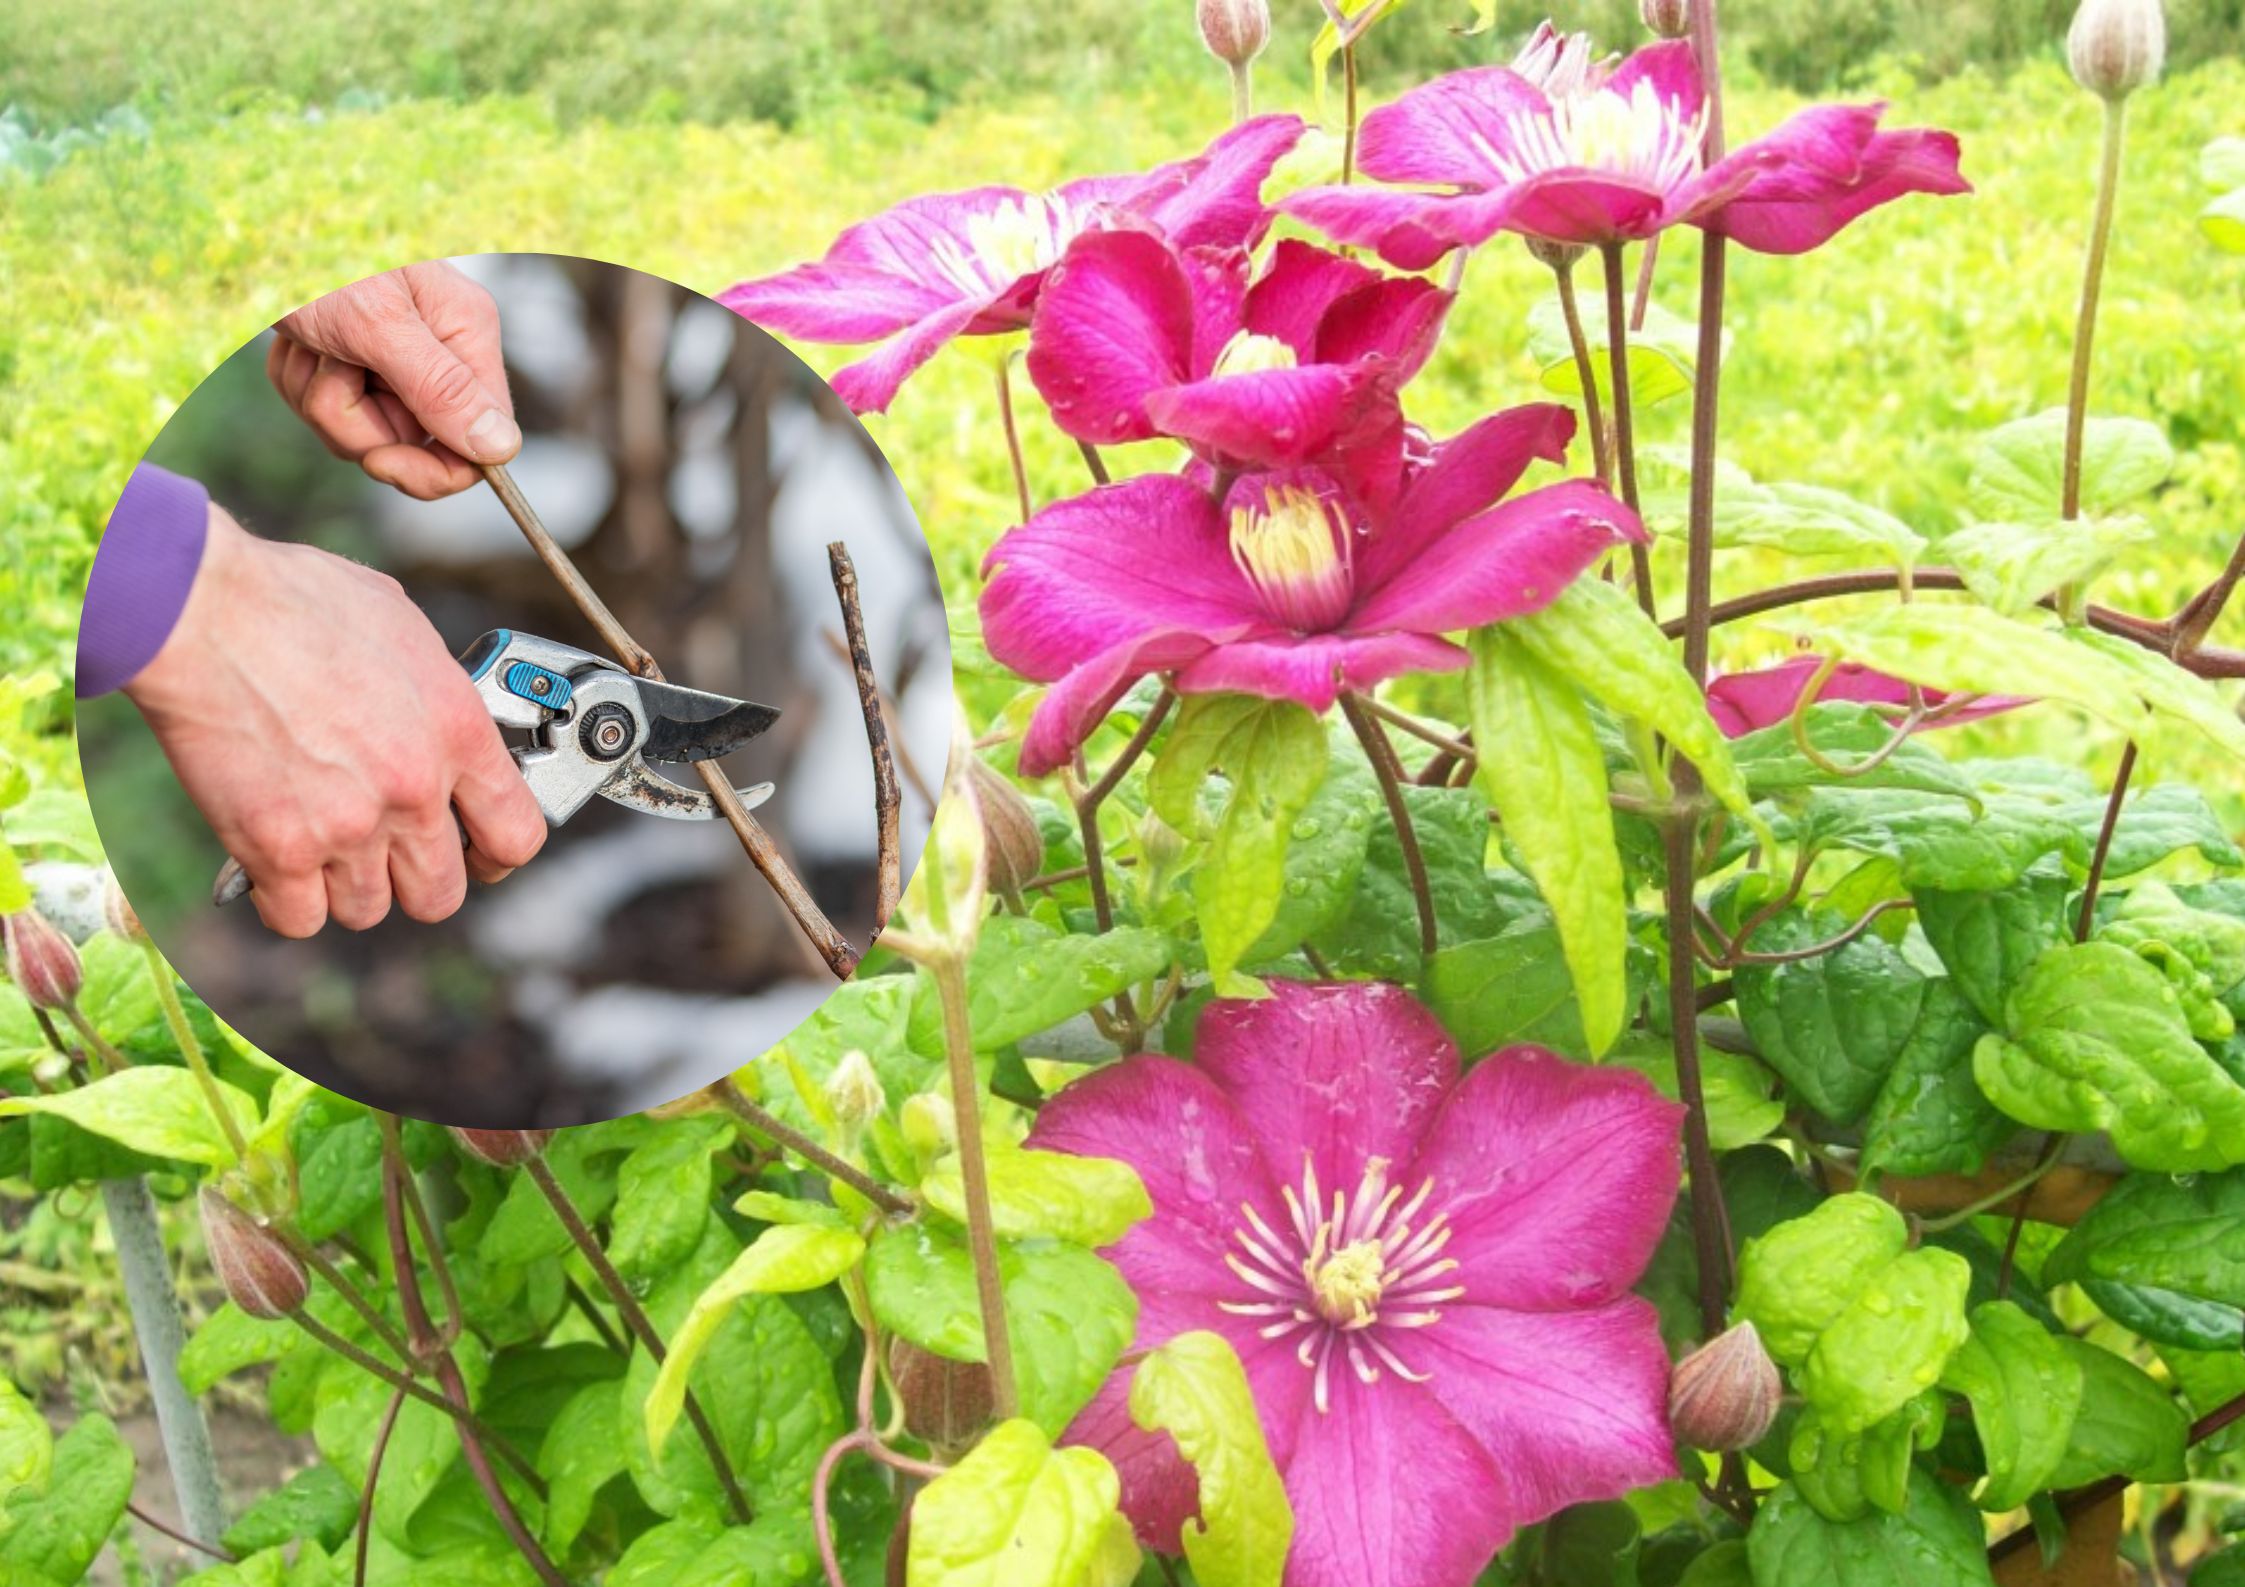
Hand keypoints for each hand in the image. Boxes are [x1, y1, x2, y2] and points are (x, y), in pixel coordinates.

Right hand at [127, 504, 546, 935]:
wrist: (200, 610)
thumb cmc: (292, 601)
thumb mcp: (403, 628)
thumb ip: (432, 692)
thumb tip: (438, 717)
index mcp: (458, 732)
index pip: (517, 836)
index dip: (495, 854)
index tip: (478, 851)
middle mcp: (413, 789)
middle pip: (440, 894)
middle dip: (414, 879)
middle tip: (386, 851)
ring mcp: (347, 826)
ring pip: (367, 910)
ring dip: (345, 886)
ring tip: (321, 840)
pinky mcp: (277, 850)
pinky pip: (299, 919)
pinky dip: (285, 899)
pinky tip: (274, 859)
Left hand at [267, 262, 518, 500]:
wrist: (254, 220)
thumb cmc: (317, 254)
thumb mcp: (377, 324)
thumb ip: (441, 388)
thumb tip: (502, 447)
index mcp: (465, 334)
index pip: (479, 444)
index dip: (431, 470)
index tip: (379, 461)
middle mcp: (437, 350)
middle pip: (410, 442)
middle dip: (356, 421)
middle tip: (330, 367)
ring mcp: (391, 358)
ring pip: (360, 429)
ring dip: (319, 395)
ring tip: (308, 343)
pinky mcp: (348, 359)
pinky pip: (324, 406)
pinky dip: (299, 380)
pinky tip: (295, 342)